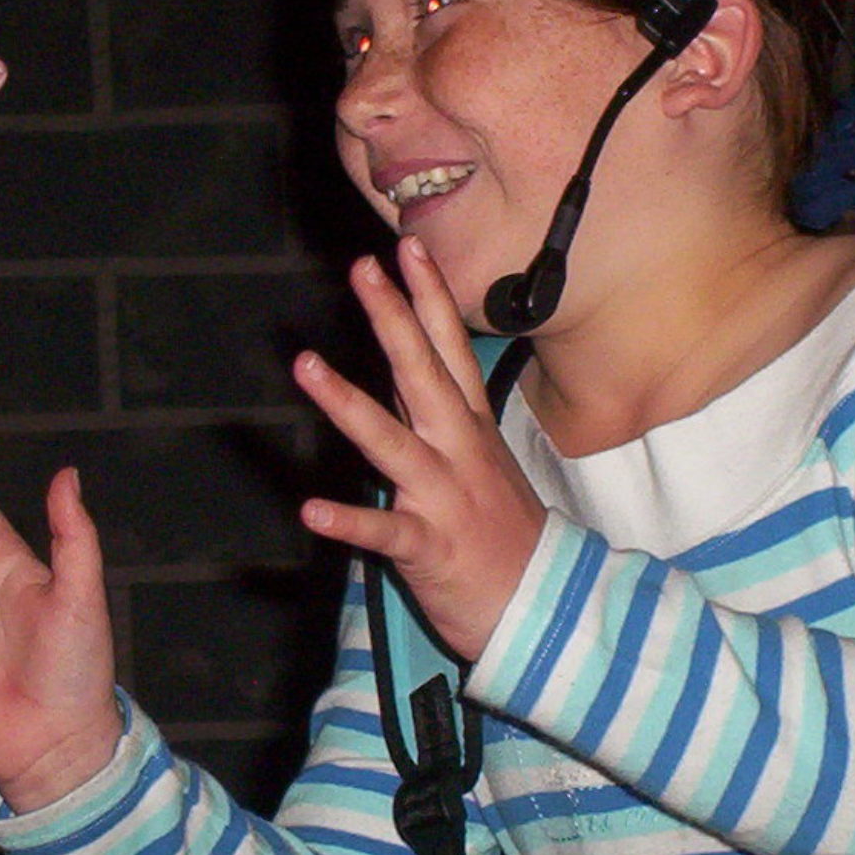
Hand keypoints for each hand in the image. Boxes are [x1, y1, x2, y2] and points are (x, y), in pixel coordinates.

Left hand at [295, 238, 547, 662]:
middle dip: (392, 319)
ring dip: (347, 402)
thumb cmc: (505, 535)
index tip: (408, 247)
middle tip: (362, 270)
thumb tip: (405, 367)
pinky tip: (312, 510)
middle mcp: (457, 451)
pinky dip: (350, 522)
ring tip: (306, 365)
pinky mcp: (429, 548)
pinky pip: (384, 533)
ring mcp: (443, 497)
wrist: (548, 608)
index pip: (450, 349)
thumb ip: (439, 416)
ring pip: (391, 441)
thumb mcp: (480, 462)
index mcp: (470, 429)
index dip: (429, 297)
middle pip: (423, 374)